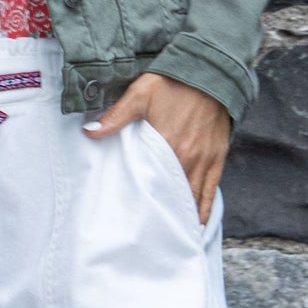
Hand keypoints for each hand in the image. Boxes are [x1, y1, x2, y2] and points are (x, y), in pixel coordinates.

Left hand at [83, 72, 231, 222]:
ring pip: (195, 197)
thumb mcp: (139, 95)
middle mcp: (189, 159)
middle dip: (164, 215)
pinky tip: (198, 221)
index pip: (154, 184)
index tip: (136, 221)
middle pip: (175, 196)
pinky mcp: (217, 156)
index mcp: (168, 147)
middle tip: (151, 235)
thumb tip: (89, 133)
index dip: (146, 203)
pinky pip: (212, 189)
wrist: (211, 71)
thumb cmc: (173, 83)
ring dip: (185, 215)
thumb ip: (115, 117)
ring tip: (173, 235)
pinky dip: (205, 207)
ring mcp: (205, 160)